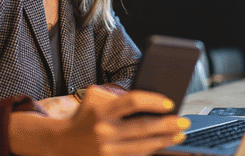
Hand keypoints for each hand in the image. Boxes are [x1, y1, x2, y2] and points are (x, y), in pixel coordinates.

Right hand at [9, 86, 189, 155]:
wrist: (60, 142)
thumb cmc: (83, 115)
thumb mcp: (94, 97)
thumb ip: (117, 95)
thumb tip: (150, 99)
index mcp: (102, 111)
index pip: (133, 102)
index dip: (153, 101)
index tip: (169, 103)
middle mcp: (104, 131)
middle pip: (143, 127)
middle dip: (167, 125)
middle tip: (184, 122)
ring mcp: (106, 150)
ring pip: (143, 147)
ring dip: (164, 141)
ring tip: (179, 135)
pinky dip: (151, 151)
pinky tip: (162, 145)